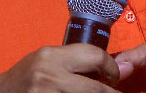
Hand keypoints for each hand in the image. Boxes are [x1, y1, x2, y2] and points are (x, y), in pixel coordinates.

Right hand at [0, 44, 120, 92]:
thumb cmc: (26, 77)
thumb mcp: (46, 60)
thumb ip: (76, 61)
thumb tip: (119, 67)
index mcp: (51, 56)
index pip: (94, 56)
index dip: (111, 67)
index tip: (114, 74)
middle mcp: (50, 77)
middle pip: (97, 89)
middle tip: (114, 91)